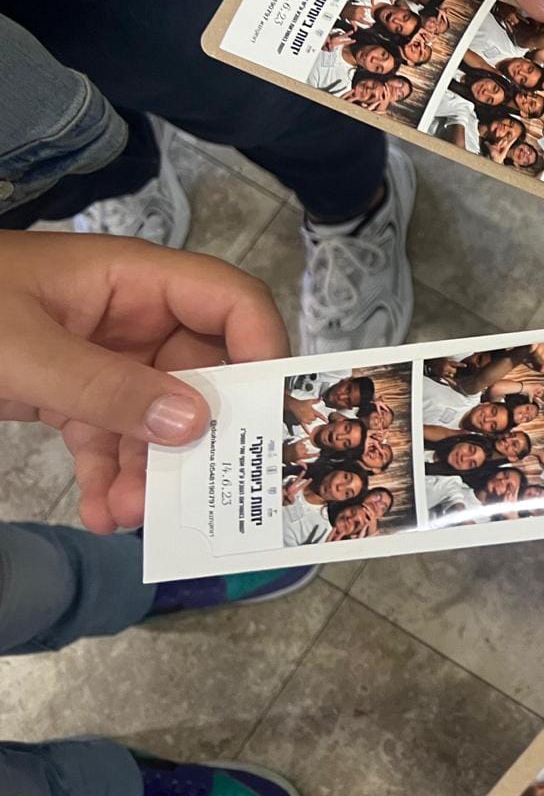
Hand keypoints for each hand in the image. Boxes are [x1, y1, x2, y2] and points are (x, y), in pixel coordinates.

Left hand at [0, 232, 286, 532]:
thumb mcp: (22, 350)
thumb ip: (106, 387)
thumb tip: (195, 423)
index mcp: (133, 280)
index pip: (231, 301)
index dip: (263, 348)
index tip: (266, 412)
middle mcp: (131, 316)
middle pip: (202, 370)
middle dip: (198, 433)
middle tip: (194, 487)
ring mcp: (101, 356)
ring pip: (157, 414)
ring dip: (152, 468)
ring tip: (131, 515)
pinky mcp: (69, 392)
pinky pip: (110, 436)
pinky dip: (110, 477)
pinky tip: (101, 515)